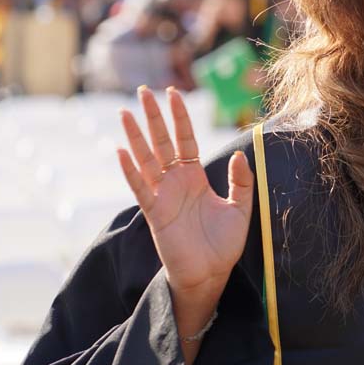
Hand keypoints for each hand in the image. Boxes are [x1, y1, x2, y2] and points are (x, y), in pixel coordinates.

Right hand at [117, 86, 253, 296]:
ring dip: (136, 136)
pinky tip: (122, 152)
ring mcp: (163, 196)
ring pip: (146, 159)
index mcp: (195, 177)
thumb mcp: (240, 208)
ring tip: (125, 113)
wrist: (211, 274)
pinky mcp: (155, 214)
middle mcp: (176, 182)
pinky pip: (140, 188)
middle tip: (144, 90)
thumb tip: (240, 154)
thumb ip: (241, 181)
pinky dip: (131, 171)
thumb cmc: (223, 244)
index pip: (185, 139)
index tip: (174, 93)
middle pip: (161, 142)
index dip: (180, 117)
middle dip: (153, 117)